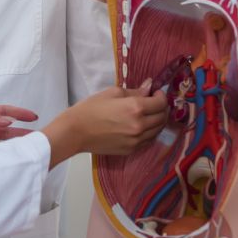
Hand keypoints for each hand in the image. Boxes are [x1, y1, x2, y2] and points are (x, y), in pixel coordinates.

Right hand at [42, 79, 167, 168]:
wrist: (76, 131)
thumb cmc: (91, 108)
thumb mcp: (112, 93)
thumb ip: (134, 91)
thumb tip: (149, 87)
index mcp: (135, 108)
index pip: (160, 103)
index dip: (161, 96)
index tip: (156, 93)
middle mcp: (140, 125)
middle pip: (162, 117)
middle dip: (162, 108)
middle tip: (155, 103)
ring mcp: (136, 140)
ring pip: (158, 131)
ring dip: (158, 121)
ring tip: (150, 114)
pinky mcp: (131, 150)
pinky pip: (148, 140)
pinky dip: (150, 132)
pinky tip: (143, 126)